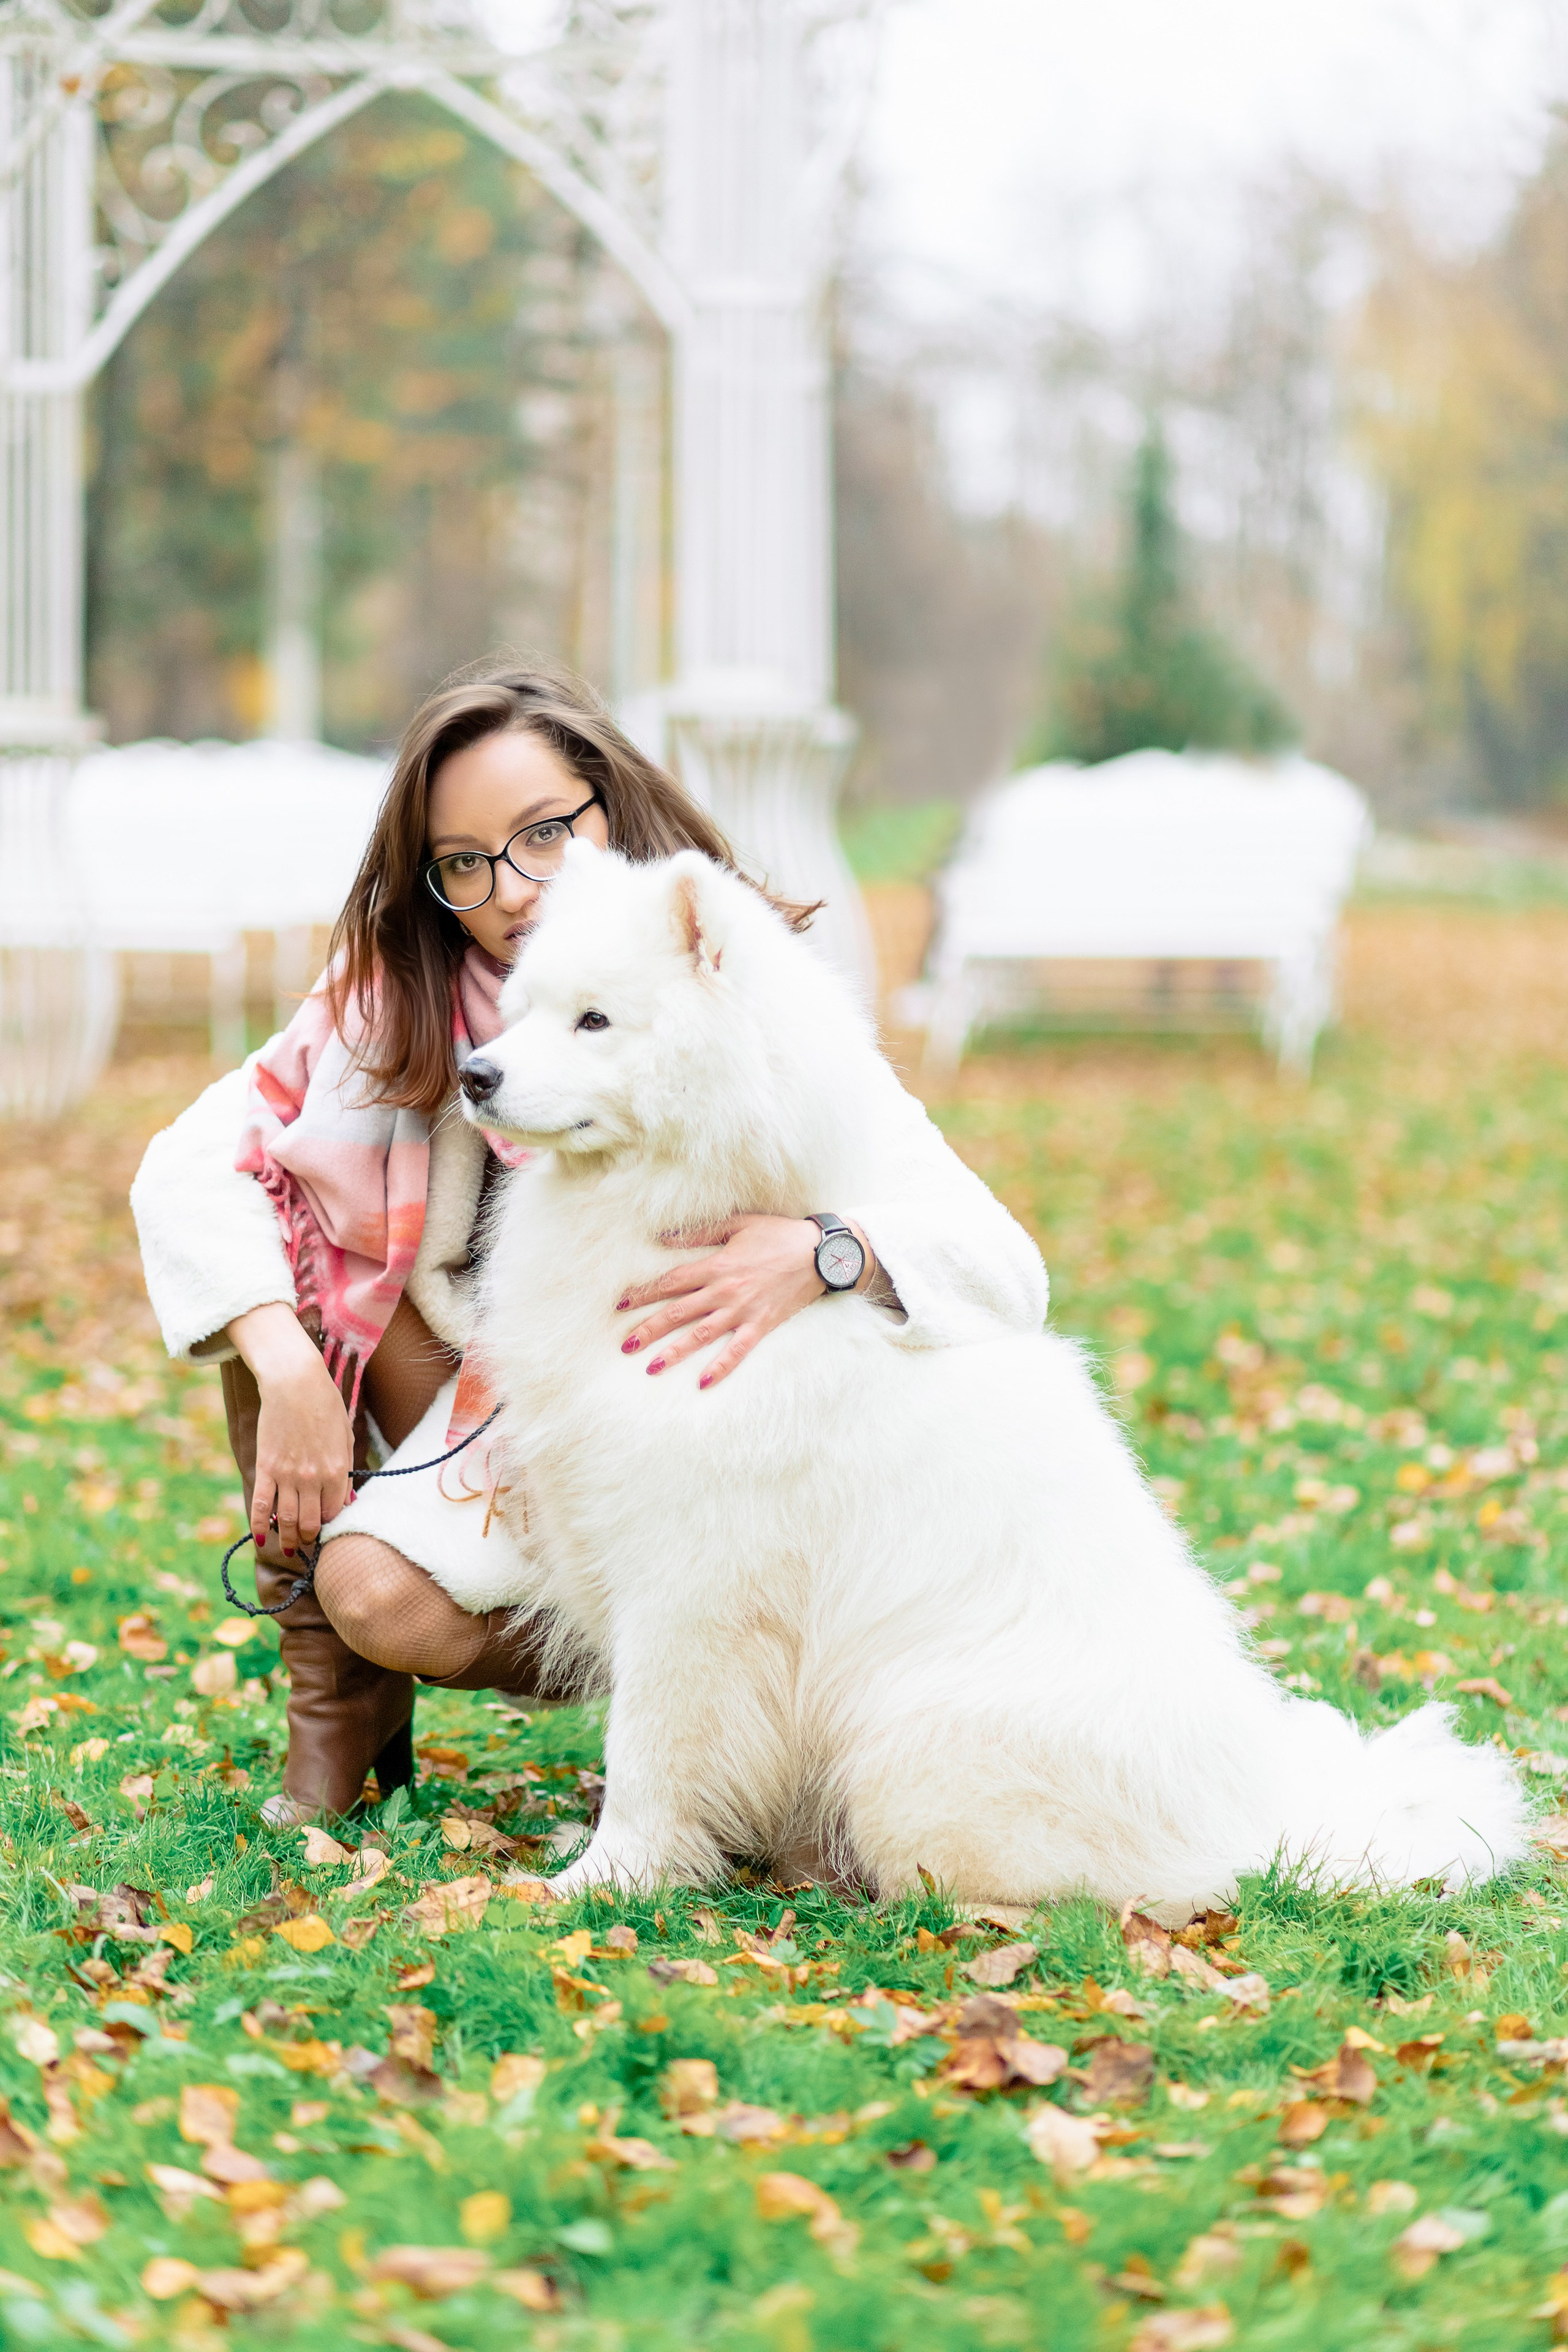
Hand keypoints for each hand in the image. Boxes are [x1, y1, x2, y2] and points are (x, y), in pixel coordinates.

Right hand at [228, 1304, 354, 1556]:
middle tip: (307, 1540)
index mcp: (337, 1469)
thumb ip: (345, 1471)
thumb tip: (345, 1501)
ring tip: (290, 1545)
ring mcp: (287, 1475)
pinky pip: (260, 1505)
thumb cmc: (324, 1405)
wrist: (294, 1382)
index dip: (330, 1521)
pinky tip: (262, 1540)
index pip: (333, 1511)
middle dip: (309, 1535)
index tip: (325, 1523)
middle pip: (310, 1521)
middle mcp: (312, 1477)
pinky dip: (259, 1526)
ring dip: (288, 1537)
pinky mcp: (265, 1468)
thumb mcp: (344, 1436)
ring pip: (286, 1519)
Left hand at [615, 1214, 871, 1390]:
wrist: (820, 1254)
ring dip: (675, 1352)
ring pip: (701, 1335)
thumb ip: (700, 1233)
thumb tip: (664, 1237)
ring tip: (651, 1368)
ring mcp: (742, 1311)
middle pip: (678, 1312)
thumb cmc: (779, 1235)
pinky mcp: (761, 1326)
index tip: (620, 1304)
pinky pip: (737, 1351)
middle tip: (625, 1346)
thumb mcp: (738, 1224)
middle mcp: (724, 1291)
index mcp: (717, 1265)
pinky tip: (703, 1383)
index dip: (643, 1293)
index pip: (670, 1282)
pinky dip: (721, 1367)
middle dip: (649, 1329)